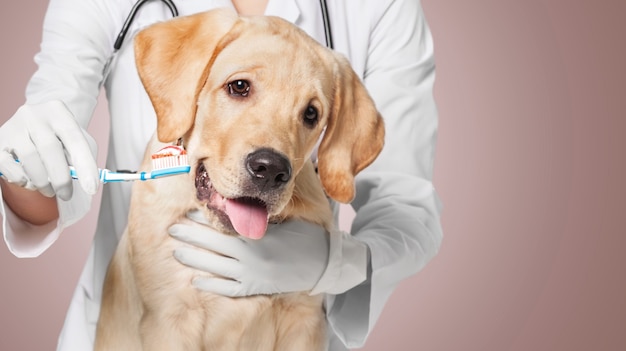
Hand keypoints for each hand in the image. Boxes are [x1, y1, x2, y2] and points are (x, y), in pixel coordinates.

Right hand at [0, 101, 99, 199]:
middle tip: (67, 194)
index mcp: (58, 112)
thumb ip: (83, 157)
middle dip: (61, 178)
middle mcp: (34, 115)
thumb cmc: (59, 136)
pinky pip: (8, 166)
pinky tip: (30, 181)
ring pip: (29, 159)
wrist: (32, 123)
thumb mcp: (76, 139)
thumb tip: (88, 181)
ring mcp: (13, 127)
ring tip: (50, 191)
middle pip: (50, 149)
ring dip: (42, 181)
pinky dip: (21, 179)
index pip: (75, 139)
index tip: (92, 188)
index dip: (85, 165)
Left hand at [169, 210, 330, 296]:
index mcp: (257, 237)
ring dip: (195, 259)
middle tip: (173, 229)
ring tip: (178, 252)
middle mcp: (251, 257)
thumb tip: (238, 204)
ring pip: (216, 268)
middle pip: (213, 246)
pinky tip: (197, 280)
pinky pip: (228, 289)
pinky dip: (212, 285)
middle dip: (191, 237)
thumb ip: (260, 217)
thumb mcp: (284, 222)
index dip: (202, 221)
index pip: (222, 228)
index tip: (187, 214)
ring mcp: (252, 275)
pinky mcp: (255, 288)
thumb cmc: (304, 238)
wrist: (322, 264)